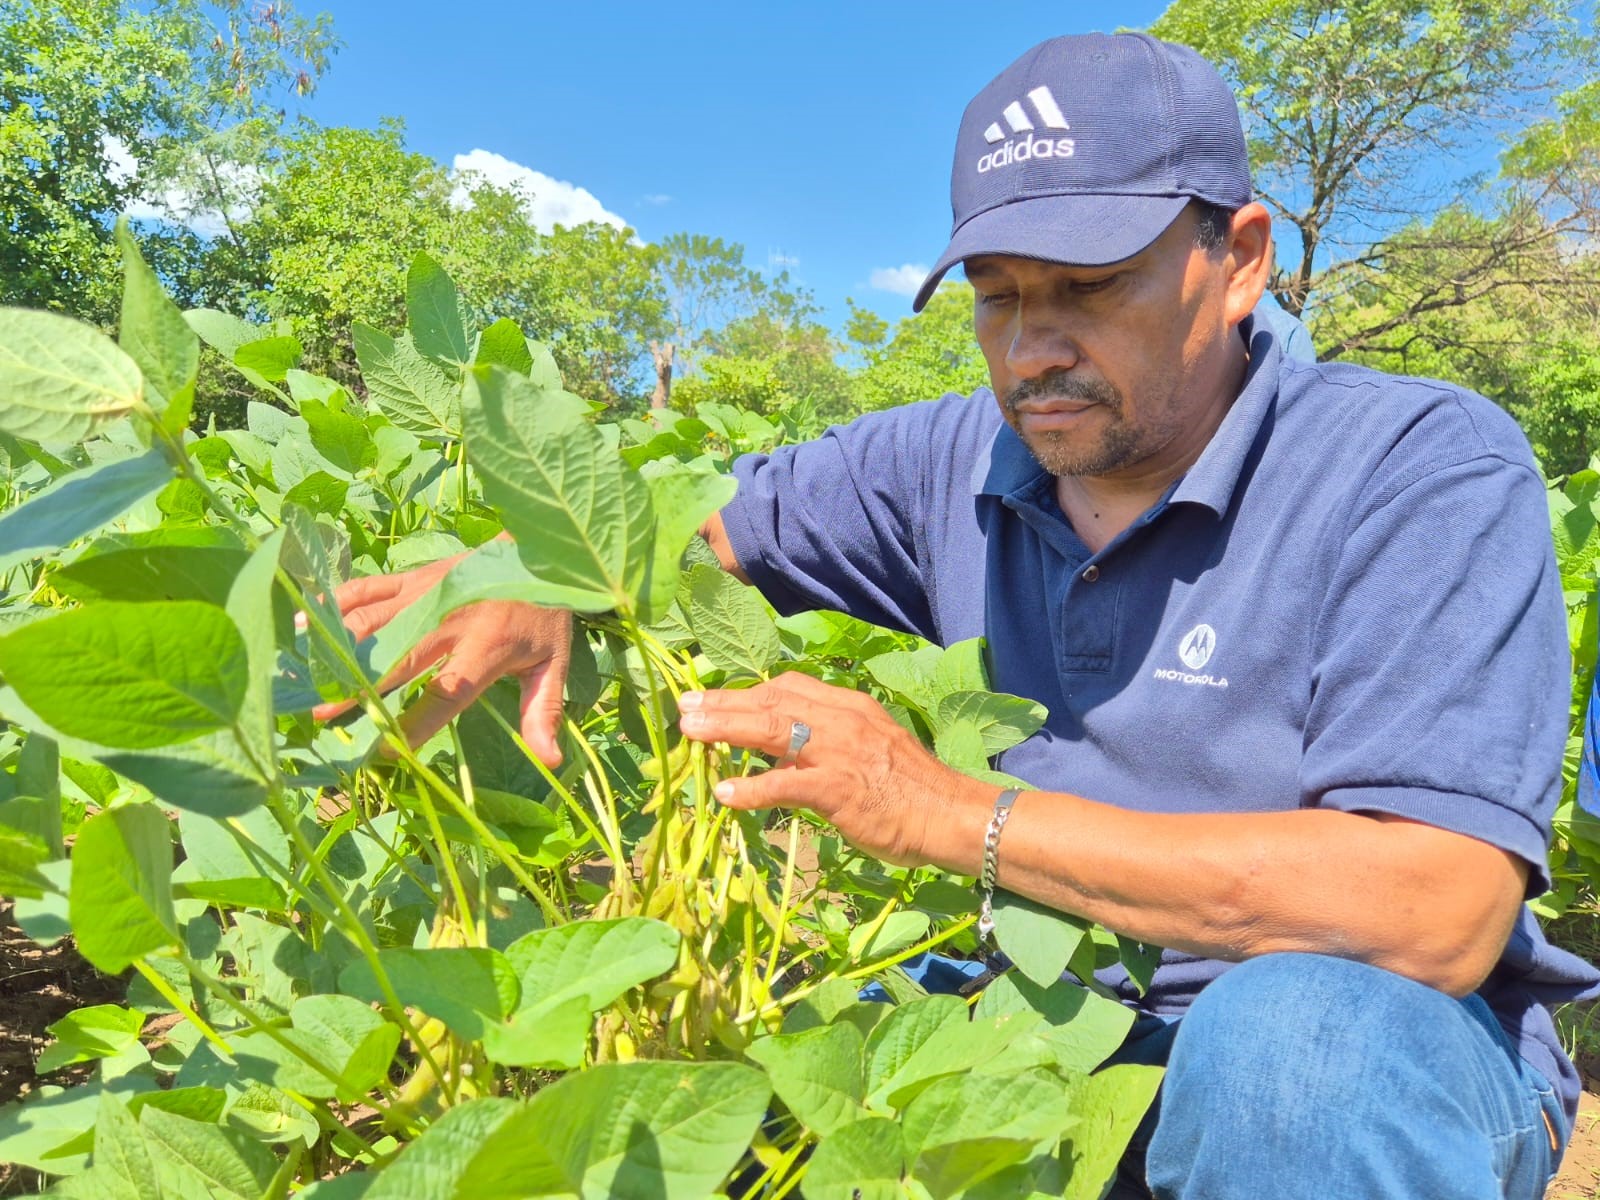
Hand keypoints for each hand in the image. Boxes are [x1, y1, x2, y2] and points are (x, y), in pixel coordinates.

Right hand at [311, 555, 572, 764]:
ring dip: (333, 648)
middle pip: (393, 658)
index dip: (414, 723)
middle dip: (355, 688)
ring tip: (297, 674)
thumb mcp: (553, 663)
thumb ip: (543, 711)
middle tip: (316, 715)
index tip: (384, 751)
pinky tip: (301, 622)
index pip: (444, 694)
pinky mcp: (410, 577)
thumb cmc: (542, 614)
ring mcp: (423, 594)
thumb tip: (549, 761)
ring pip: (369, 622)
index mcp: (484, 648)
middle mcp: (447, 620)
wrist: (536, 548)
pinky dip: (332, 604)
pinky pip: (365, 589)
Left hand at [677, 672, 984, 867]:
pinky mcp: (839, 789)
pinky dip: (753, 788)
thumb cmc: (913, 790)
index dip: (746, 692)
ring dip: (726, 728)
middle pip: (772, 700)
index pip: (788, 687)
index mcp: (849, 707)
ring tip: (691, 732)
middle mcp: (842, 719)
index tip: (714, 698)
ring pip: (773, 729)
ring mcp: (840, 752)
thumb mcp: (871, 748)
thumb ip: (829, 745)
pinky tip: (727, 796)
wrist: (952, 815)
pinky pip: (786, 785)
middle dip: (724, 702)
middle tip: (685, 706)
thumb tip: (783, 757)